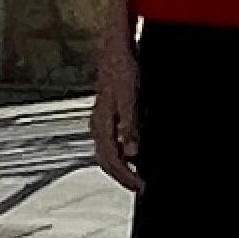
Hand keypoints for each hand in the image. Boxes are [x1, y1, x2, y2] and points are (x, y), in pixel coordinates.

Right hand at [90, 31, 142, 192]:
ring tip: (137, 176)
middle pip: (106, 160)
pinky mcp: (106, 115)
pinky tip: (132, 155)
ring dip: (121, 168)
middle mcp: (97, 125)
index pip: (110, 160)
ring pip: (106, 153)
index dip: (126, 177)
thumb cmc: (122, 70)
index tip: (141, 187)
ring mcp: (100, 120)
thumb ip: (130, 126)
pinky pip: (109, 142)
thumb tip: (131, 153)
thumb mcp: (130, 99)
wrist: (115, 50)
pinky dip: (120, 154)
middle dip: (123, 177)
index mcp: (101, 124)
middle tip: (141, 187)